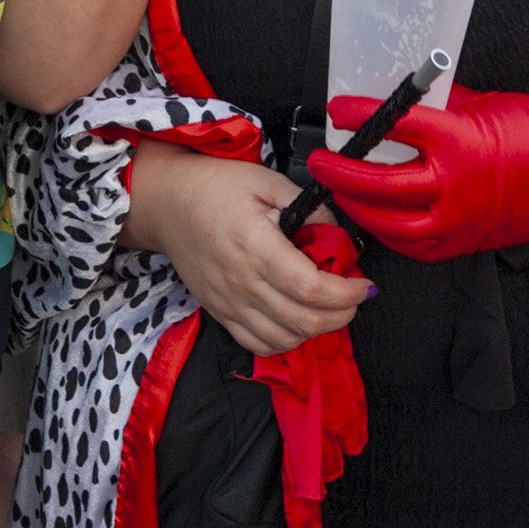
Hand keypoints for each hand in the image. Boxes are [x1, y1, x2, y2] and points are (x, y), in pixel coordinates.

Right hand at [132, 145, 363, 356]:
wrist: (166, 203)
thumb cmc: (214, 187)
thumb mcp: (267, 182)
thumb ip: (309, 210)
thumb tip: (340, 238)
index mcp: (256, 246)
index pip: (311, 289)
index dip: (346, 293)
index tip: (363, 284)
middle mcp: (242, 282)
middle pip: (304, 321)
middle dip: (342, 314)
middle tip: (354, 296)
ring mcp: (229, 303)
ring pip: (285, 339)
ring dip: (316, 330)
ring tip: (328, 308)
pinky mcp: (220, 313)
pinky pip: (258, 345)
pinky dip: (285, 341)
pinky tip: (297, 322)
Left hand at [311, 87, 528, 263]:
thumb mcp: (481, 105)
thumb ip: (437, 107)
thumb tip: (399, 103)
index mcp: (457, 139)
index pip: (392, 125)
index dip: (359, 116)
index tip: (338, 109)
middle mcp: (454, 184)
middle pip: (378, 184)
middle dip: (340, 173)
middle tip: (321, 161)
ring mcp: (459, 219)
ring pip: (389, 223)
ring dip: (357, 207)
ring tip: (338, 192)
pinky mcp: (464, 242)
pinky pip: (414, 245)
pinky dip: (388, 232)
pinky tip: (375, 218)